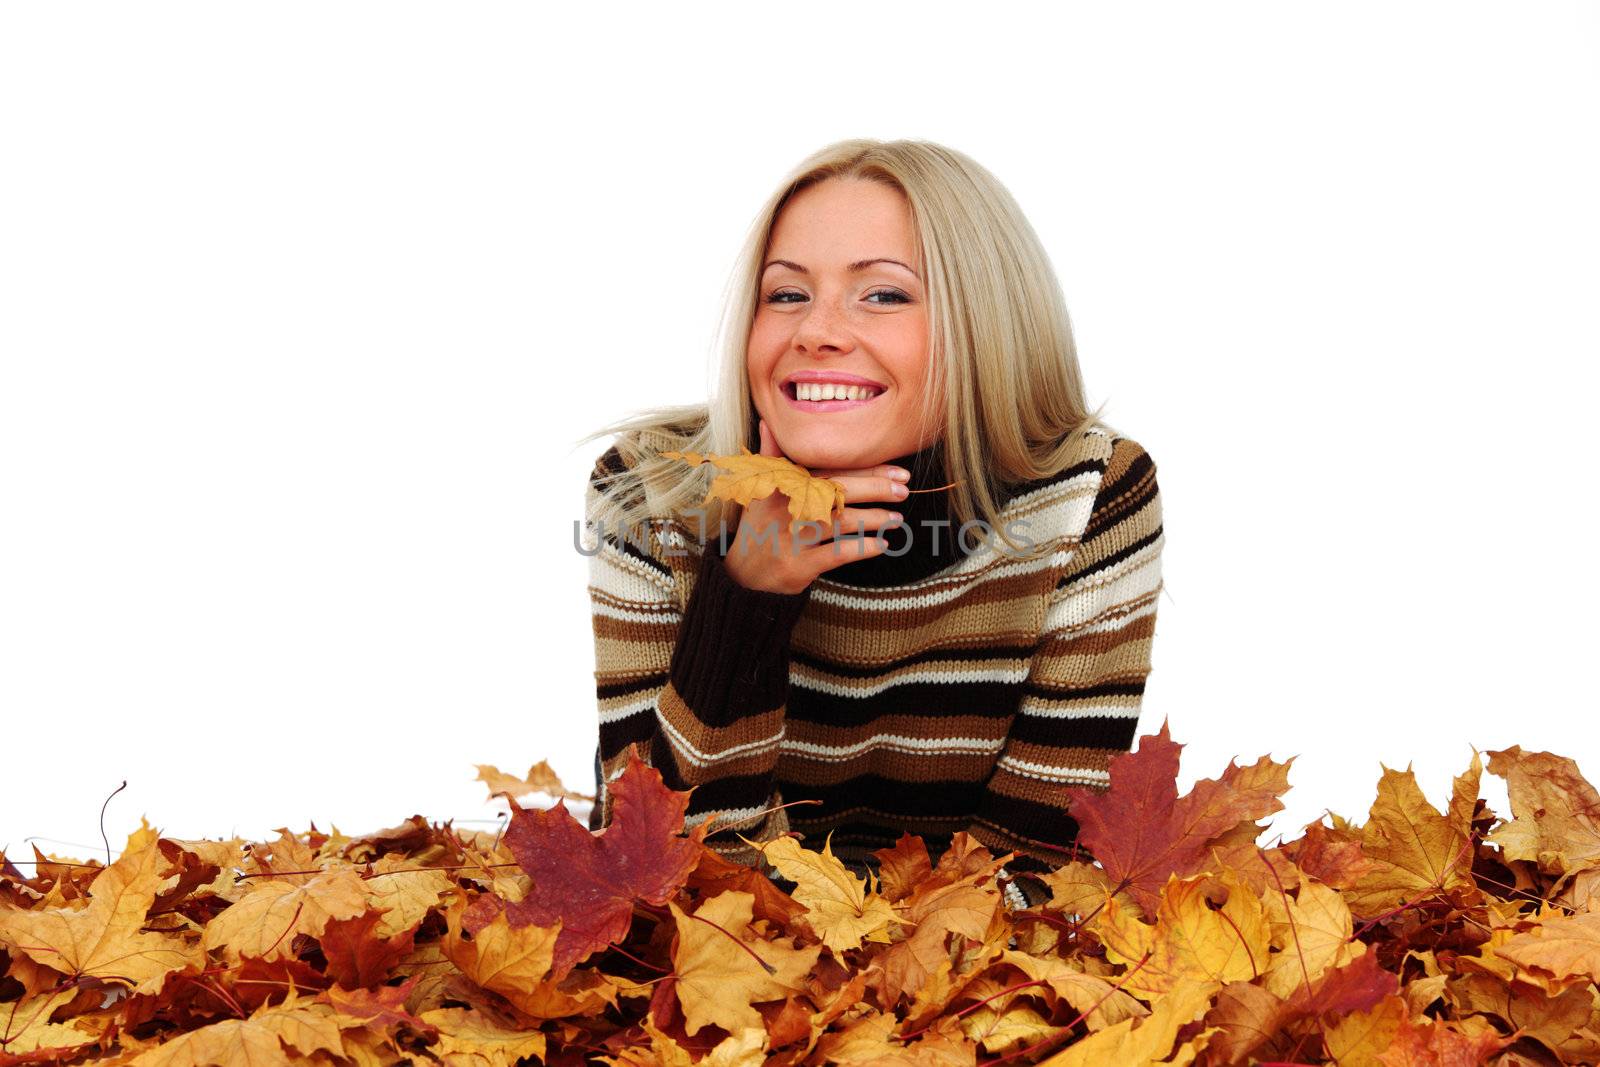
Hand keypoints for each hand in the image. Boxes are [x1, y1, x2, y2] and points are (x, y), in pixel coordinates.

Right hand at [720, 419, 908, 595]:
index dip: (866, 470)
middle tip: (903, 491)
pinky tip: (881, 545)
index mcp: (785, 486)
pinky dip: (861, 549)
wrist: (741, 575)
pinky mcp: (798, 564)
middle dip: (876, 489)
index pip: (832, 471)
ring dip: (874, 519)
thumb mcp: (760, 491)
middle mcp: (789, 507)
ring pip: (841, 521)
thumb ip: (770, 456)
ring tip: (897, 519)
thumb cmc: (759, 528)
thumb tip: (769, 422)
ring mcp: (793, 537)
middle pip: (839, 492)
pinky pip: (836, 554)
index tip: (896, 470)